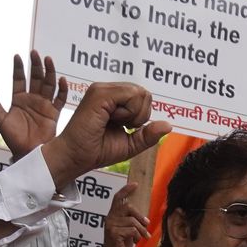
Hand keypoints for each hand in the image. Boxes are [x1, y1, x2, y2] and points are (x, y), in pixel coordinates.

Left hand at [0, 51, 67, 158]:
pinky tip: (62, 80)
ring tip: (48, 60)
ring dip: (49, 72)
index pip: (19, 79)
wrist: (28, 152)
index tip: (18, 56)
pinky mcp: (54, 113)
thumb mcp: (0, 119)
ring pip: (48, 85)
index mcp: (18, 99)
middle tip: (35, 53)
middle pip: (35, 78)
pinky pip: (60, 99)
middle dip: (35, 65)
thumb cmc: (13, 138)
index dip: (18, 68)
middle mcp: (32, 100)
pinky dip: (63, 90)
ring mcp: (44, 105)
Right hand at [41, 82, 170, 186]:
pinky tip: (112, 120)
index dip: (142, 115)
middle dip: (140, 114)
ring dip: (135, 114)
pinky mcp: (99, 94)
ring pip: (140, 93)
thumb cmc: (99, 150)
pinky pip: (131, 95)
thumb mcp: (132, 144)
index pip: (143, 97)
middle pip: (145, 93)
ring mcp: (102, 89)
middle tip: (121, 125)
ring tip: (114, 122)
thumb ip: (149, 134)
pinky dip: (129, 113)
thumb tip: (168, 125)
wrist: (77, 157)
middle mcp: (108, 90)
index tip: (125, 126)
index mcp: (115, 99)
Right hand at [98, 182, 148, 246]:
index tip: (135, 184)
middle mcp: (110, 218)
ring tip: (141, 237)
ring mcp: (110, 225)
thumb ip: (132, 221)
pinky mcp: (113, 233)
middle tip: (147, 224)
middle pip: (128, 208)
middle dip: (141, 217)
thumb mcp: (128, 230)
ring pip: (132, 221)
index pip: (117, 198)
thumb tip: (144, 218)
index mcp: (113, 215)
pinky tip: (134, 241)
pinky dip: (137, 236)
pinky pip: (132, 230)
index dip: (125, 190)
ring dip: (141, 230)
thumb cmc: (121, 244)